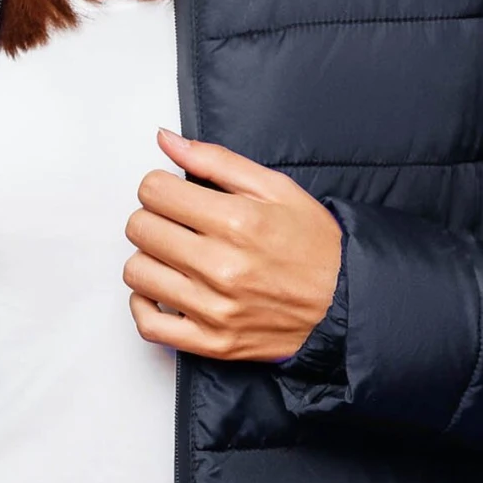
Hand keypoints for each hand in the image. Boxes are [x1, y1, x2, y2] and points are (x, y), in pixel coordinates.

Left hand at [124, 128, 342, 361]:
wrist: (345, 303)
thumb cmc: (314, 245)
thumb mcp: (276, 188)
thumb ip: (216, 161)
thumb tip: (166, 139)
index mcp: (237, 221)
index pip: (154, 191)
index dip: (159, 186)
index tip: (174, 194)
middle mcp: (221, 266)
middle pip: (140, 228)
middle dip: (153, 217)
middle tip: (176, 222)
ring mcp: (214, 308)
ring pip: (136, 273)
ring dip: (149, 258)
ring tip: (174, 255)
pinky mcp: (211, 342)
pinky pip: (148, 325)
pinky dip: (144, 306)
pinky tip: (163, 290)